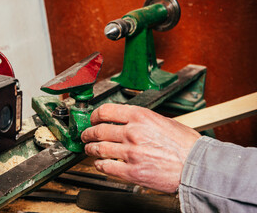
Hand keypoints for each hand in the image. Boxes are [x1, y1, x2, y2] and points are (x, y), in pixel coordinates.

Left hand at [81, 103, 200, 192]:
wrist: (197, 166)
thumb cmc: (186, 144)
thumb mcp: (163, 121)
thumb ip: (142, 120)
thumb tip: (127, 121)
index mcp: (140, 116)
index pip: (106, 111)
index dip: (95, 116)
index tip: (93, 119)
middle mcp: (133, 132)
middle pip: (99, 130)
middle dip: (88, 133)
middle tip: (86, 135)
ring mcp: (131, 152)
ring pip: (99, 148)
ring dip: (90, 149)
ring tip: (89, 149)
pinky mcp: (132, 172)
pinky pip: (107, 167)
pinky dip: (100, 165)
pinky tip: (100, 164)